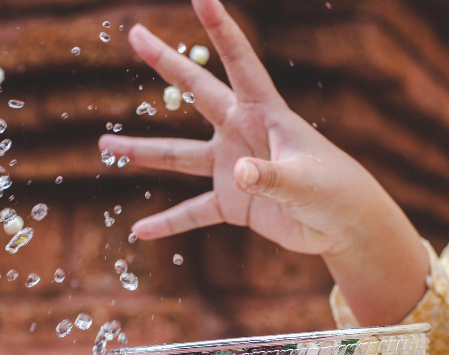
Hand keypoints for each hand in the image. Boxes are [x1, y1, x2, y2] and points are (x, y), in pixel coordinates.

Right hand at [99, 0, 429, 323]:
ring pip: (179, 156)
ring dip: (143, 153)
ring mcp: (233, 167)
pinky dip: (168, 223)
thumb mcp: (305, 184)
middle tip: (135, 34)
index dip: (220, 29)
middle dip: (166, 63)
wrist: (344, 226)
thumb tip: (238, 173)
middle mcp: (242, 133)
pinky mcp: (232, 202)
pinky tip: (140, 231)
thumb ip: (273, 177)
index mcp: (266, 114)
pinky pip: (192, 211)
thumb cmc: (334, 192)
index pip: (241, 63)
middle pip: (197, 93)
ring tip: (104, 148)